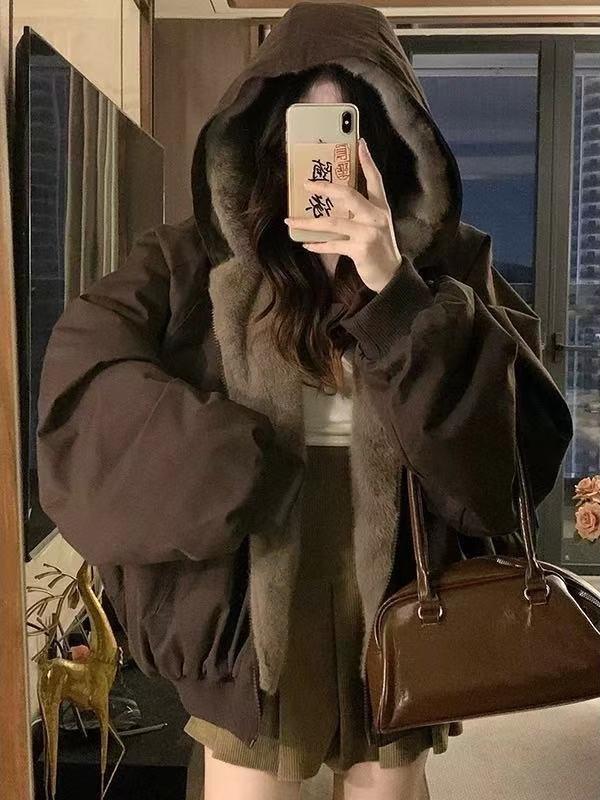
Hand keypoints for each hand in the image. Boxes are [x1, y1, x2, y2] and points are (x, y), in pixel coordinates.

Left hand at [283, 137, 402, 292]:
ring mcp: (368, 233)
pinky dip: (318, 245)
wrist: (391, 275)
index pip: (375, 179)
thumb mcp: (377, 225)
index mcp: (380, 208)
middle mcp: (376, 217)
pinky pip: (333, 245)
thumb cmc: (380, 249)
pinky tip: (306, 244)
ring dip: (309, 222)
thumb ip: (362, 212)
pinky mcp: (360, 250)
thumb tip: (335, 202)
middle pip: (349, 195)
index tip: (359, 143)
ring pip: (333, 222)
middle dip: (326, 188)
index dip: (367, 161)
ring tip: (291, 220)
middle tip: (307, 184)